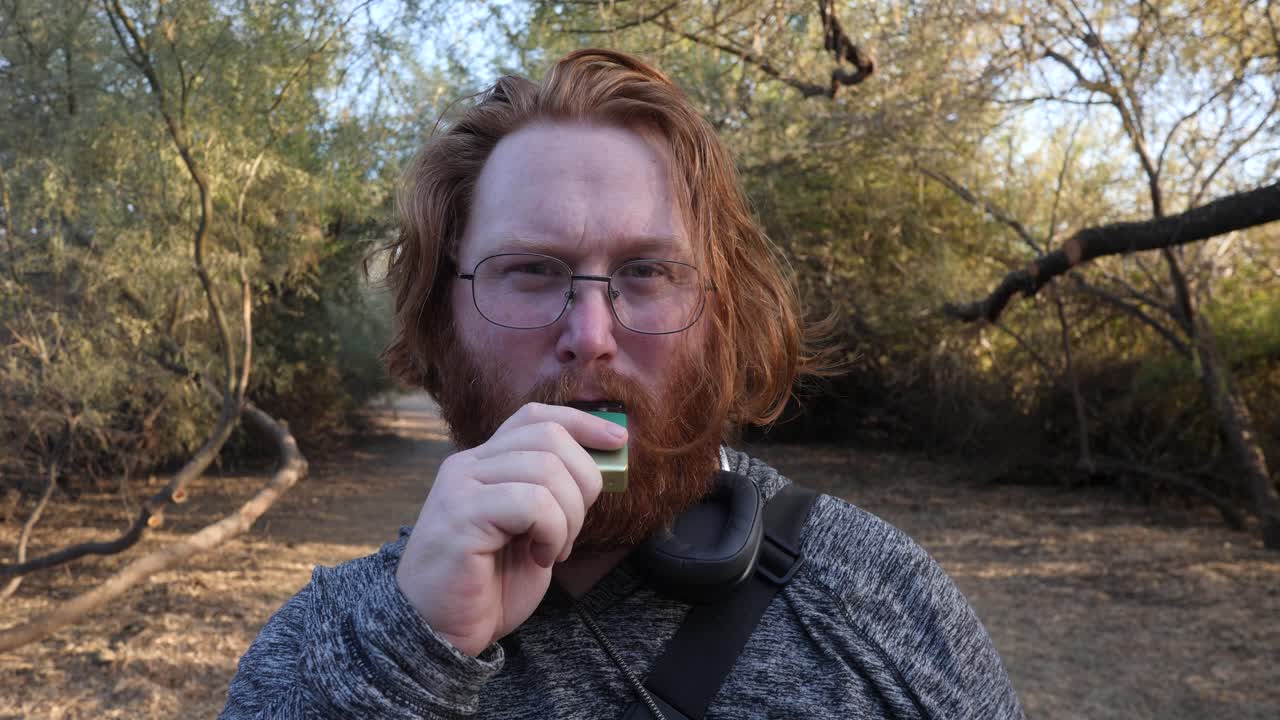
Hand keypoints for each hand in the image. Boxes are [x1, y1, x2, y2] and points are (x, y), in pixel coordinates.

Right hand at [394, 402, 626, 656]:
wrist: (438, 632)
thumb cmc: (488, 585)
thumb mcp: (531, 530)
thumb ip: (553, 494)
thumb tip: (602, 463)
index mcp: (483, 464)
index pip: (534, 418)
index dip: (581, 422)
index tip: (618, 440)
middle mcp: (467, 465)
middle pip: (548, 437)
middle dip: (584, 481)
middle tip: (574, 527)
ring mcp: (461, 488)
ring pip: (546, 469)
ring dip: (568, 516)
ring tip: (553, 549)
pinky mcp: (461, 516)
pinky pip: (531, 502)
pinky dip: (551, 531)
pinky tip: (539, 557)